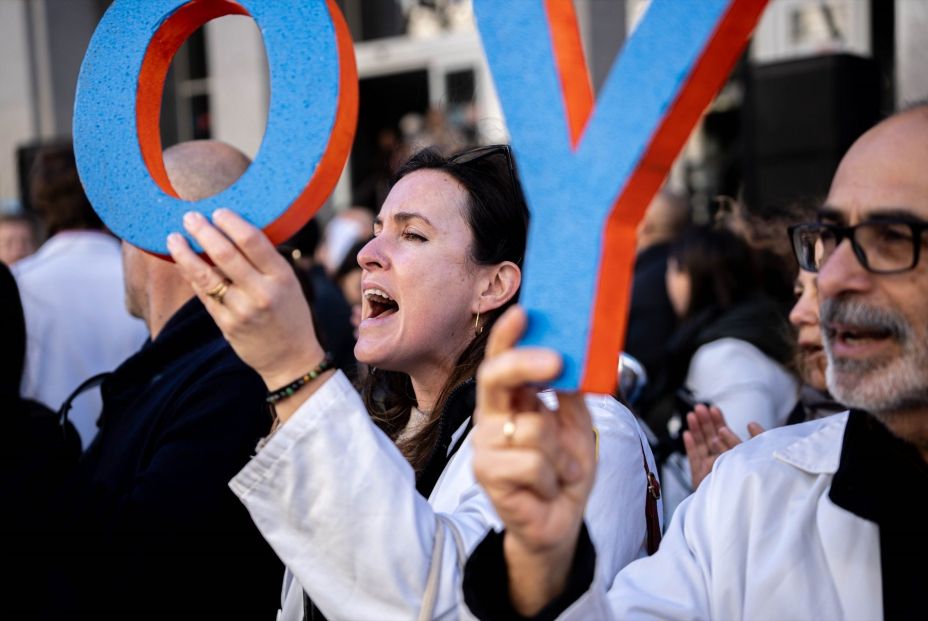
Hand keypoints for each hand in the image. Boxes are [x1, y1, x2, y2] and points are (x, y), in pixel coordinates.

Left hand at [167, 210, 328, 419]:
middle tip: (189, 216)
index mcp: (282, 277)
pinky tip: (182, 261)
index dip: (231, 222)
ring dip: (186, 253)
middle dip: (203, 231)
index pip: (253, 241)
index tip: (218, 211)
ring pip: (206, 275)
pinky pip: (203, 294)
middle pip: (226, 254)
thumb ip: (265, 261)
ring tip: (173, 238)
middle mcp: (262, 292)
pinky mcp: (226, 324)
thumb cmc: (290, 314)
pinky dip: (191, 275)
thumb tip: (232, 230)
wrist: (289, 358)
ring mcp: (242, 310)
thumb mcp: (289, 283)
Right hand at [473, 306, 595, 614]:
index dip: (508, 336)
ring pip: (531, 428)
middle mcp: (491, 419)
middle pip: (495, 378)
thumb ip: (570, 393)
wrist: (559, 522)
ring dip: (560, 453)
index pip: (502, 361)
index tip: (523, 313)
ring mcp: (485, 447)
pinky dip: (552, 476)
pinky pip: (532, 462)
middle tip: (556, 361)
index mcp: (511, 401)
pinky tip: (547, 487)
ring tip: (558, 470)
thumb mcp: (577, 425)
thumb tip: (575, 358)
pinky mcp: (487, 475)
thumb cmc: (563, 472)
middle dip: (525, 364)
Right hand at [683, 404, 764, 488]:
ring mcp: (709, 470)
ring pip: (702, 446)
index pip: (725, 436)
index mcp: (735, 457)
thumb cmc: (753, 483)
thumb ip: (756, 440)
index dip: (719, 422)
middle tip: (701, 407)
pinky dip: (690, 447)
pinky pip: (694, 460)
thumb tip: (751, 424)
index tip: (714, 409)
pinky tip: (687, 434)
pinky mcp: (699, 478)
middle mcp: (722, 462)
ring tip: (693, 415)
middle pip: (711, 438)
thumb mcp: (756, 455)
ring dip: (697, 429)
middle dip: (706, 422)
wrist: (741, 506)